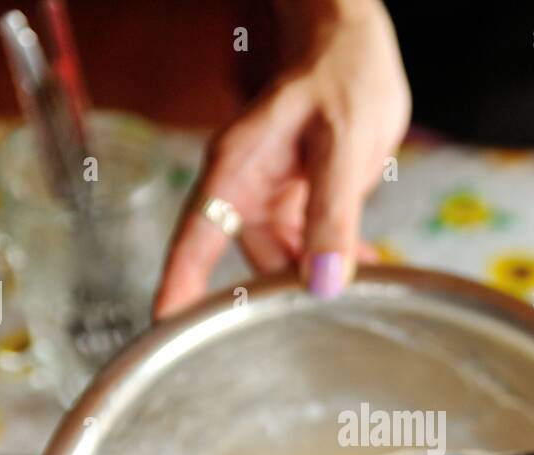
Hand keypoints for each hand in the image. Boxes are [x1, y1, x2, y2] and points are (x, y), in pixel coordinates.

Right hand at [153, 1, 408, 318]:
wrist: (353, 44)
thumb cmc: (339, 75)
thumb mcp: (343, 142)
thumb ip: (334, 213)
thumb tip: (325, 282)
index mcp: (235, 171)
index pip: (195, 239)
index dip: (178, 285)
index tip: (164, 328)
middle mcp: (246, 190)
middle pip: (248, 263)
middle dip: (277, 299)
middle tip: (312, 331)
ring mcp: (274, 198)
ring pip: (286, 261)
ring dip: (318, 280)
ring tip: (360, 292)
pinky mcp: (302, 202)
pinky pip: (312, 246)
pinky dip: (338, 261)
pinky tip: (370, 267)